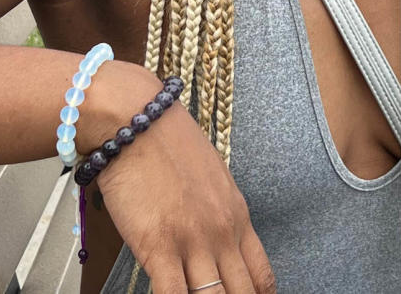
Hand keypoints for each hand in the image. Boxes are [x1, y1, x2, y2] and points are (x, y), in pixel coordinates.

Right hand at [94, 73, 274, 293]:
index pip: (261, 275)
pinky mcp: (158, 247)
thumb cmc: (169, 146)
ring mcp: (193, 242)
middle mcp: (223, 233)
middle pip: (242, 293)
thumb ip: (219, 215)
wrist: (139, 123)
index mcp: (238, 217)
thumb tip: (217, 242)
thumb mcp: (212, 181)